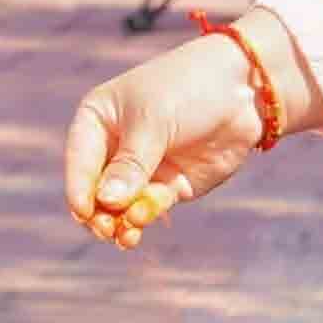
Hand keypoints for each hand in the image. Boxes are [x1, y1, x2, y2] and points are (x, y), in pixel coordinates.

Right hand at [66, 32, 277, 246]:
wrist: (243, 87)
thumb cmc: (188, 89)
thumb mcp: (153, 120)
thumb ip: (131, 164)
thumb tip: (107, 202)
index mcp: (98, 120)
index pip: (80, 160)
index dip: (79, 188)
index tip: (84, 212)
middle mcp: (116, 146)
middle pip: (97, 189)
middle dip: (99, 212)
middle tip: (106, 229)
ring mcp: (144, 168)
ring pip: (121, 205)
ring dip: (120, 222)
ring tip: (125, 234)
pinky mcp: (170, 185)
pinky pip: (149, 207)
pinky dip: (145, 216)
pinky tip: (143, 220)